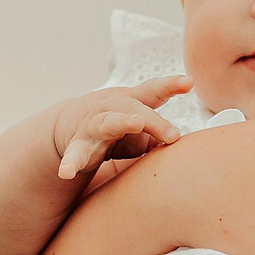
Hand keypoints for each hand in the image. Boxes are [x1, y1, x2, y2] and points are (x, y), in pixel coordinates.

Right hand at [52, 77, 190, 178]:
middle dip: (154, 120)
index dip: (170, 85)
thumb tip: (181, 146)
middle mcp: (111, 108)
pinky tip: (66, 173)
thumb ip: (157, 135)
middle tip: (173, 135)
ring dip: (122, 122)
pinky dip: (70, 163)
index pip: (152, 91)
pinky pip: (74, 155)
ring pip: (107, 122)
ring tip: (135, 123)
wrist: (67, 126)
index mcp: (130, 102)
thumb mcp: (137, 127)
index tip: (189, 82)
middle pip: (134, 109)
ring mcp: (92, 125)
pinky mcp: (77, 145)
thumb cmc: (114, 127)